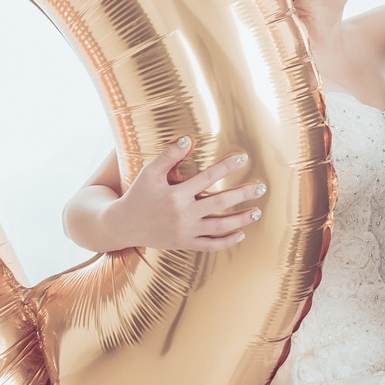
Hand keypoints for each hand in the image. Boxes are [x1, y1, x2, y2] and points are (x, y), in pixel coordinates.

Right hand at [103, 138, 263, 250]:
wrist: (123, 225)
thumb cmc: (138, 194)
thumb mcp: (149, 172)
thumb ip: (169, 155)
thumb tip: (189, 139)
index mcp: (176, 194)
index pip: (207, 177)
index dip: (226, 167)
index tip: (243, 158)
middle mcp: (183, 214)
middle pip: (219, 203)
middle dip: (243, 194)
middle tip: (262, 188)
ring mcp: (185, 231)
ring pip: (219, 227)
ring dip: (241, 220)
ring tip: (257, 211)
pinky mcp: (184, 244)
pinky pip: (210, 246)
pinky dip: (226, 242)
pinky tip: (241, 234)